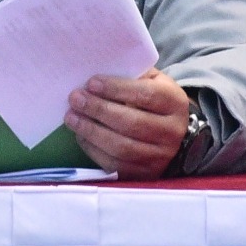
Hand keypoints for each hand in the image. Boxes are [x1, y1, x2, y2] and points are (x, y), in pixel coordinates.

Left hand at [65, 69, 189, 179]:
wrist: (172, 134)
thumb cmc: (154, 101)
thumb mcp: (151, 81)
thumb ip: (131, 75)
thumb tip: (97, 71)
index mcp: (174, 103)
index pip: (145, 95)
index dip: (116, 89)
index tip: (91, 83)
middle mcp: (172, 132)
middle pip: (131, 123)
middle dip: (98, 110)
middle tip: (75, 99)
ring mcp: (160, 157)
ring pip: (121, 147)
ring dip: (91, 131)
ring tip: (71, 117)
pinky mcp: (145, 175)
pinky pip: (115, 165)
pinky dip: (93, 150)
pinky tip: (81, 135)